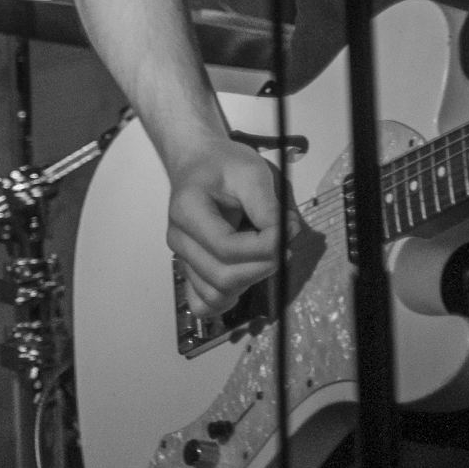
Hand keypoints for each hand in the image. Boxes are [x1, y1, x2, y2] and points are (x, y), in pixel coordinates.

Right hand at [165, 135, 298, 317]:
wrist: (200, 164)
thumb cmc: (225, 165)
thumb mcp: (252, 173)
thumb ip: (266, 206)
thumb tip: (283, 236)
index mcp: (187, 212)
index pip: (227, 248)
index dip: (264, 247)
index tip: (289, 228)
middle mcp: (179, 240)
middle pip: (222, 277)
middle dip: (264, 265)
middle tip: (286, 242)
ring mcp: (182, 258)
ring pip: (215, 295)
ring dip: (252, 281)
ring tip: (268, 253)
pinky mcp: (190, 269)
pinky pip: (203, 302)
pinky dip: (228, 299)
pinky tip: (247, 277)